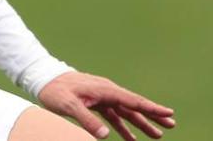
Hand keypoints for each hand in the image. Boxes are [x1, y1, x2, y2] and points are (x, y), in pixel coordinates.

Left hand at [39, 71, 174, 139]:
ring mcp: (100, 96)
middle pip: (133, 105)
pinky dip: (123, 126)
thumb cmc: (54, 90)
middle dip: (152, 115)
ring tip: (156, 135)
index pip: (131, 100)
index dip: (150, 108)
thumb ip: (86, 119)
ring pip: (125, 112)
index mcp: (103, 90)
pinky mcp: (94, 102)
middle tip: (171, 125)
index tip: (168, 113)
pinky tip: (130, 138)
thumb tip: (105, 136)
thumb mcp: (68, 105)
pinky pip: (113, 115)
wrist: (41, 78)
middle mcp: (105, 91)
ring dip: (140, 123)